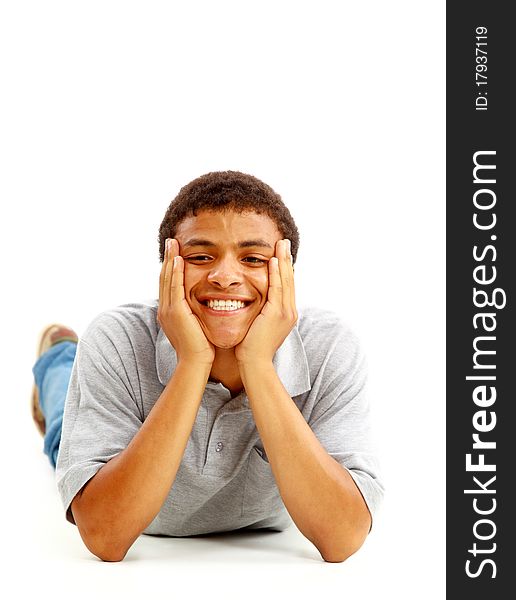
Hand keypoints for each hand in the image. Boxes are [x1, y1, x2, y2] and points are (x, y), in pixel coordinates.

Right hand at [158, 238, 214, 365]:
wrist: (195, 363)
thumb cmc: (200, 348)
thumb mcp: (196, 326)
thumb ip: (196, 314)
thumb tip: (205, 305)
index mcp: (169, 312)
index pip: (168, 284)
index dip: (171, 267)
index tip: (175, 252)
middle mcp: (165, 309)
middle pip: (164, 277)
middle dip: (167, 258)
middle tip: (171, 241)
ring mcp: (168, 310)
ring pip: (167, 279)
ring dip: (170, 259)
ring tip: (173, 243)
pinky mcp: (176, 312)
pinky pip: (175, 287)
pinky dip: (176, 273)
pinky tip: (179, 260)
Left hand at [235, 239, 297, 365]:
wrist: (254, 363)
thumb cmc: (251, 347)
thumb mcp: (258, 325)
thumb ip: (260, 312)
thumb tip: (253, 303)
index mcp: (286, 313)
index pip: (286, 285)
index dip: (285, 268)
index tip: (281, 253)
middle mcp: (290, 311)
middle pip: (290, 279)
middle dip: (287, 260)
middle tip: (284, 242)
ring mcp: (286, 312)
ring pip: (286, 281)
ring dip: (283, 261)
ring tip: (281, 245)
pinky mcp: (277, 314)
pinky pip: (277, 289)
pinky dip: (276, 274)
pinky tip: (273, 261)